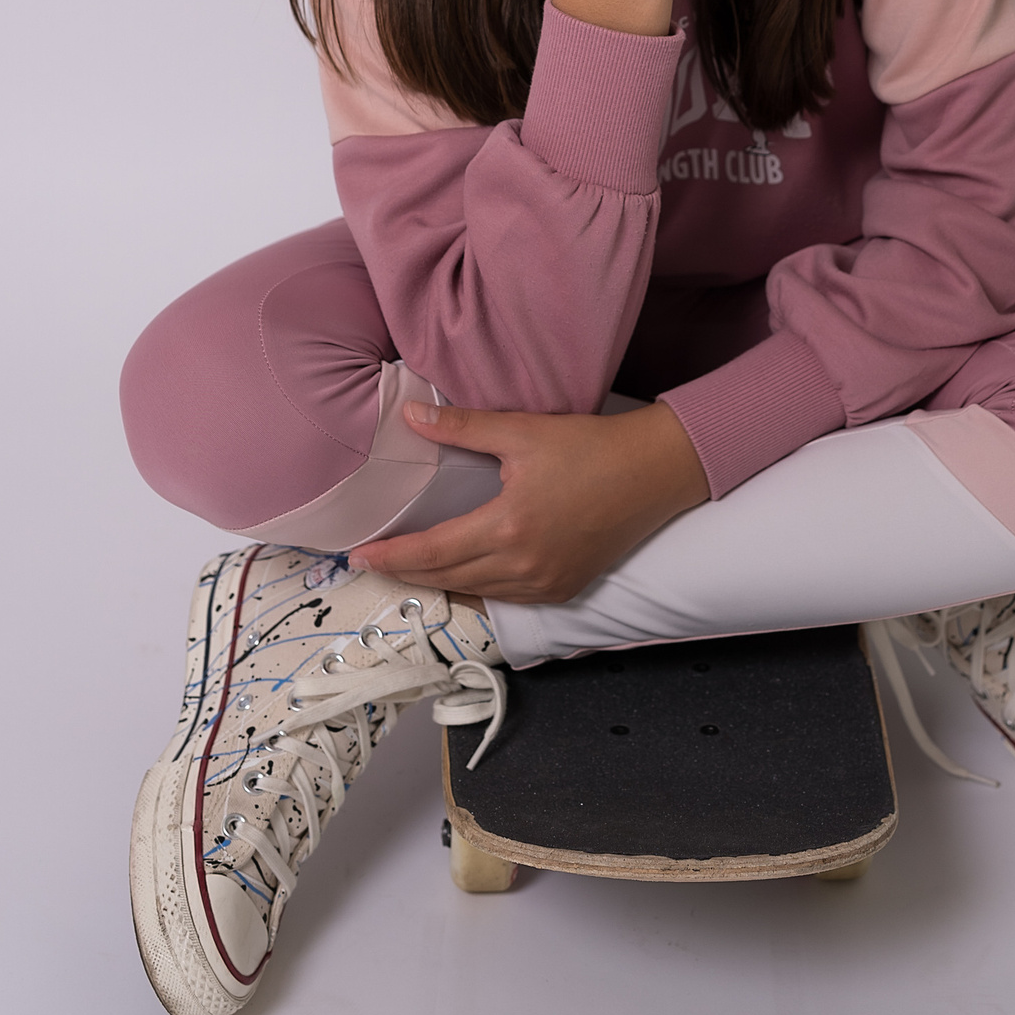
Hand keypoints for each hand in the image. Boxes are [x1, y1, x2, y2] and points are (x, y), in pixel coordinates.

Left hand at [354, 398, 709, 603]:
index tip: (360, 554)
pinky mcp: (564, 588)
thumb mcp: (523, 431)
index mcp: (508, 528)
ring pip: (475, 592)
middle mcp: (524, 566)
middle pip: (447, 579)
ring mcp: (546, 584)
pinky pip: (505, 598)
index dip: (392, 557)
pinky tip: (461, 576)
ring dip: (438, 583)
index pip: (432, 553)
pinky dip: (475, 589)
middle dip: (406, 573)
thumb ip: (463, 428)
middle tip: (372, 562)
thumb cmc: (592, 447)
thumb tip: (411, 417)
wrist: (655, 473)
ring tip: (408, 569)